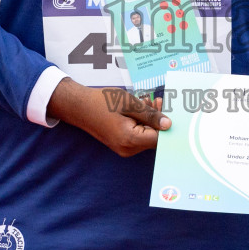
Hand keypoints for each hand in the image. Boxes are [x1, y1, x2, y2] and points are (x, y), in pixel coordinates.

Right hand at [47, 78, 170, 156]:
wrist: (79, 107)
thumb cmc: (102, 102)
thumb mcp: (129, 103)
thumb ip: (150, 115)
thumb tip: (169, 125)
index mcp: (130, 139)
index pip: (159, 138)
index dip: (166, 124)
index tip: (169, 108)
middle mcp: (128, 149)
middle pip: (154, 138)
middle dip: (158, 120)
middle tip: (157, 100)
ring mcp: (124, 149)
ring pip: (147, 136)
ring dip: (150, 120)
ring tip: (147, 101)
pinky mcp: (122, 144)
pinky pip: (138, 136)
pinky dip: (142, 123)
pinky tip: (140, 108)